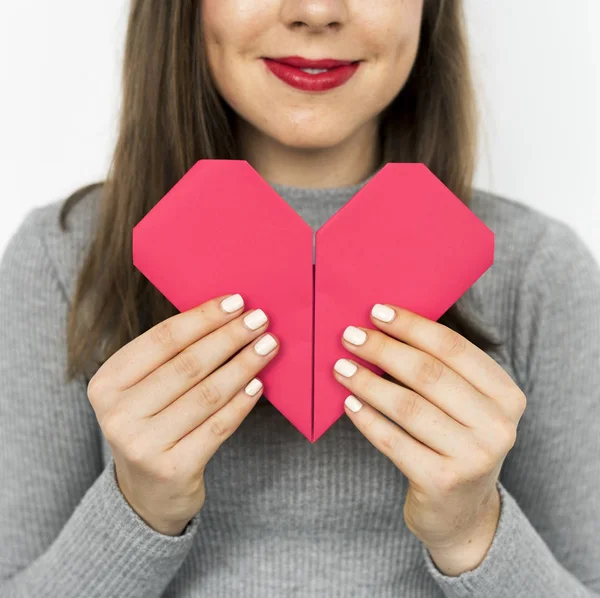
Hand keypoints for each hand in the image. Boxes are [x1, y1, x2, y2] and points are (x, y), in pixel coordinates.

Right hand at [87, 294, 279, 535]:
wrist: (147, 493)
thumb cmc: (154, 424)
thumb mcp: (145, 389)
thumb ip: (173, 357)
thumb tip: (228, 316)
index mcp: (106, 383)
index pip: (162, 339)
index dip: (203, 318)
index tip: (237, 302)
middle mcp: (118, 414)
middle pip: (188, 364)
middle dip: (230, 337)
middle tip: (260, 320)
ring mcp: (143, 445)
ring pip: (208, 394)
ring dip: (244, 365)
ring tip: (268, 347)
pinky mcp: (173, 470)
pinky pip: (218, 426)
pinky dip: (242, 402)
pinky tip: (258, 384)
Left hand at [333, 304, 525, 571]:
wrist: (462, 512)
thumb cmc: (455, 442)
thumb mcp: (464, 405)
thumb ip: (440, 370)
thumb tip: (383, 326)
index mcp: (506, 395)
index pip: (453, 348)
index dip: (411, 326)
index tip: (376, 312)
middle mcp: (498, 426)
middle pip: (428, 374)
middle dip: (383, 349)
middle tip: (349, 336)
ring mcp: (474, 457)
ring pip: (408, 406)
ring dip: (367, 383)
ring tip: (341, 368)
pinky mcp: (443, 482)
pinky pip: (394, 441)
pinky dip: (368, 420)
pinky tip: (349, 405)